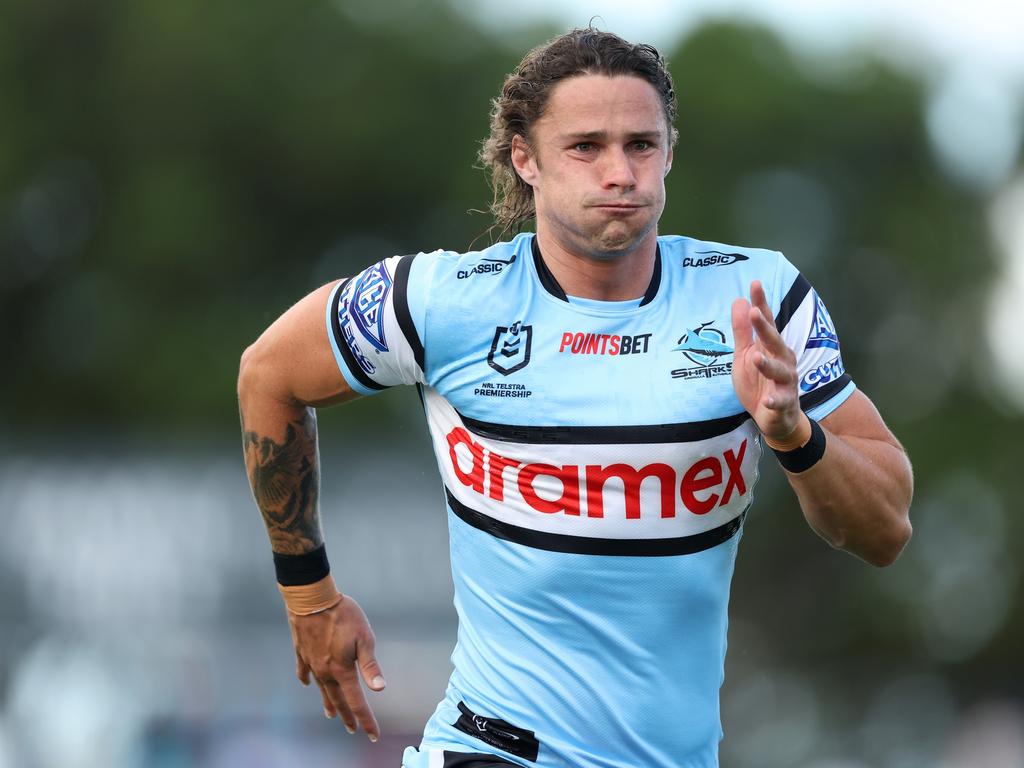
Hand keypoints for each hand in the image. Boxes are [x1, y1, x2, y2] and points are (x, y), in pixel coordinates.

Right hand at [287, 594, 385, 739]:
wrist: (312, 599)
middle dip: (347, 715)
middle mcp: (324, 671)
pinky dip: (307, 680)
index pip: (356, 701)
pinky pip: (303, 671)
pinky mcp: (301, 651)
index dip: (366, 719)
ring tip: (331, 715)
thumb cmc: (343, 615)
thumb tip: (380, 689)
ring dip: (328, 702)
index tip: (372, 734)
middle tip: (352, 729)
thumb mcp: (364, 638)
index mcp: (341, 670)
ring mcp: (311, 662)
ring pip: (321, 689)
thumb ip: (370, 665)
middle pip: (337, 699)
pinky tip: (308, 684)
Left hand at [731, 280, 806, 446]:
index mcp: (771, 347)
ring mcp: (785, 381)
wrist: (774, 418)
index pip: (766, 322)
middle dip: (766, 327)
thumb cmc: (760, 382)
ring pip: (780, 370)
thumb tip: (740, 301)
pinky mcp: (784, 403)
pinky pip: (780, 401)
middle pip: (774, 341)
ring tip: (756, 358)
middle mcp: (782, 360)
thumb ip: (742, 331)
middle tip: (756, 312)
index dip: (761, 303)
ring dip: (768, 364)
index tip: (755, 283)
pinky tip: (767, 400)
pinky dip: (774, 400)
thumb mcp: (745, 355)